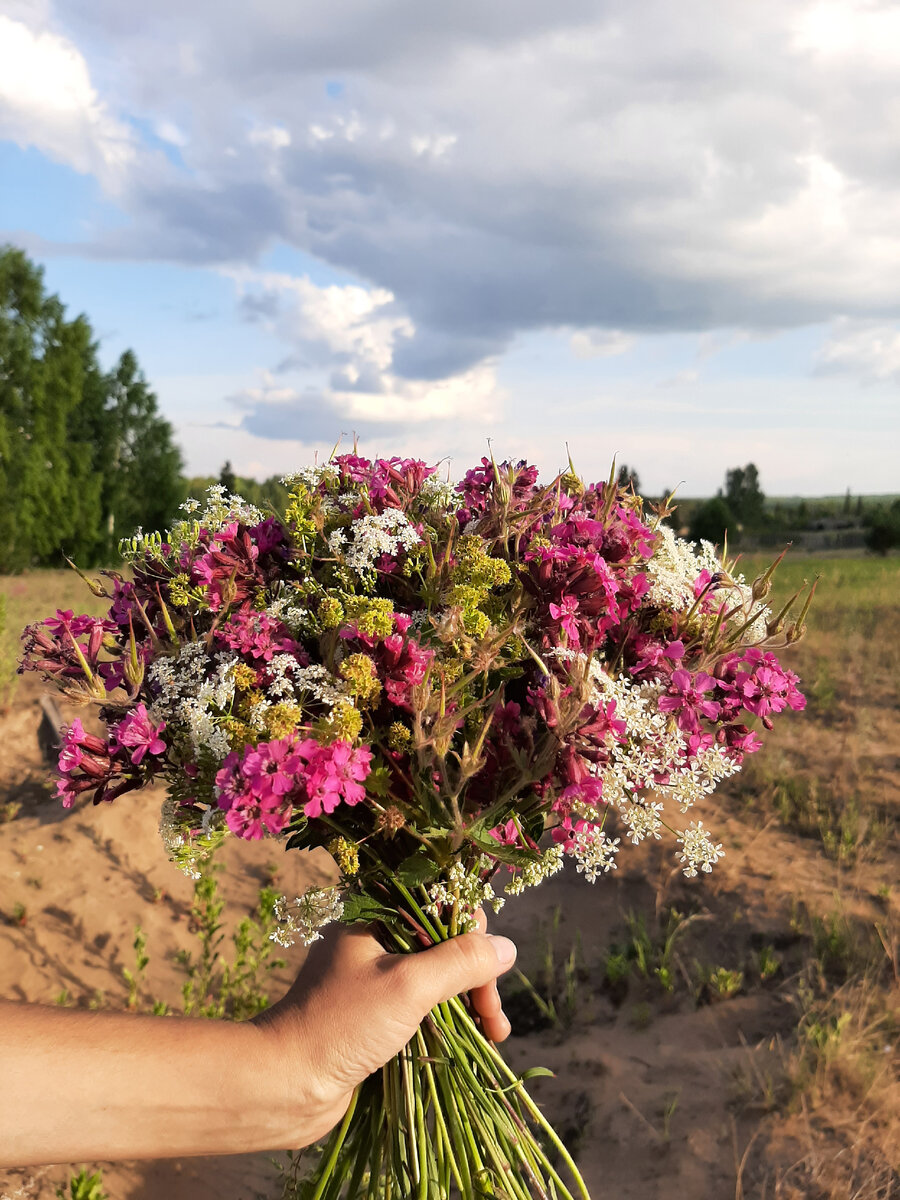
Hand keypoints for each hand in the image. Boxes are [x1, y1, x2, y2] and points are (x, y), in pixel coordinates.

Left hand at [252, 913, 516, 1146]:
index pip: (439, 907)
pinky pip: (422, 1008)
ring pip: (436, 979)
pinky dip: (449, 1021)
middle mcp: (372, 942)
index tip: (489, 974)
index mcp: (372, 917)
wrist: (283, 1085)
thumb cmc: (340, 1025)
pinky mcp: (372, 1017)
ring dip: (468, 1002)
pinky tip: (471, 1041)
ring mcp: (372, 981)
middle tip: (494, 1018)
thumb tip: (506, 946)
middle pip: (443, 944)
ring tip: (494, 1036)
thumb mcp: (408, 986)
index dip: (472, 937)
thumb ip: (459, 962)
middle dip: (476, 977)